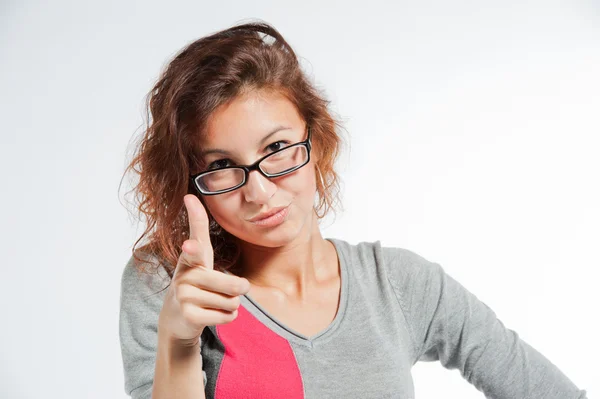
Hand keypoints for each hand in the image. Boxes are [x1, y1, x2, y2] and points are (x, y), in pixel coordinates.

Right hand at [158, 194, 249, 344]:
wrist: (177, 317)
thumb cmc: (195, 280)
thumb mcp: (198, 254)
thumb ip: (198, 227)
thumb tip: (189, 195)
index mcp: (191, 258)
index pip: (195, 249)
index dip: (193, 248)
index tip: (189, 246)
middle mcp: (185, 276)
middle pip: (233, 286)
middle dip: (238, 290)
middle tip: (226, 289)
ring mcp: (185, 297)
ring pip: (232, 302)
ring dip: (229, 305)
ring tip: (212, 302)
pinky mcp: (190, 317)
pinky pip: (227, 317)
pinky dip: (226, 317)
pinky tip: (210, 314)